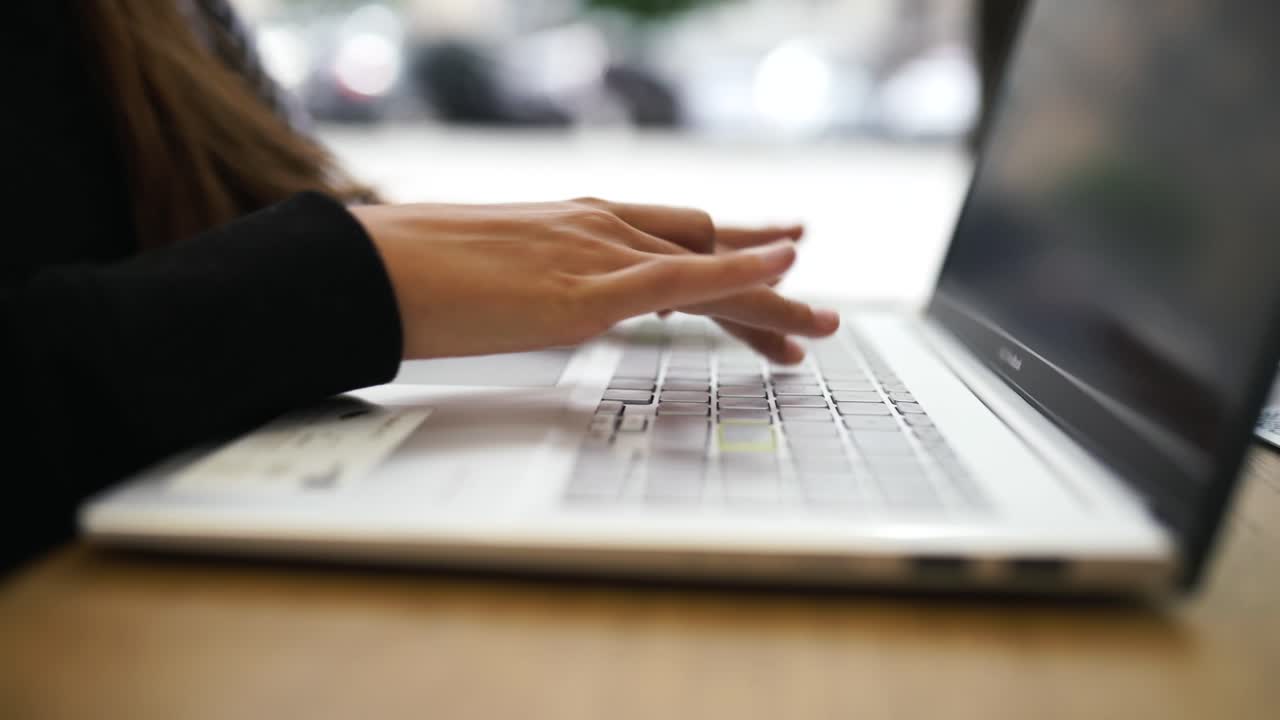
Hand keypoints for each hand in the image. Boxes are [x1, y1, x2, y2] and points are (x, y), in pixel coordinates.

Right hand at [350, 199, 839, 360]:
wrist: (366, 271)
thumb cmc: (411, 277)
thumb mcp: (490, 279)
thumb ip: (533, 287)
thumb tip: (547, 310)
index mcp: (574, 224)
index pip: (671, 237)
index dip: (726, 256)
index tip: (766, 262)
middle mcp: (596, 227)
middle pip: (704, 247)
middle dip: (759, 284)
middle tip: (807, 317)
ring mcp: (595, 253)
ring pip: (710, 265)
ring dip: (771, 296)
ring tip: (818, 330)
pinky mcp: (587, 288)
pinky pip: (684, 277)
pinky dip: (742, 273)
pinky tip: (787, 273)